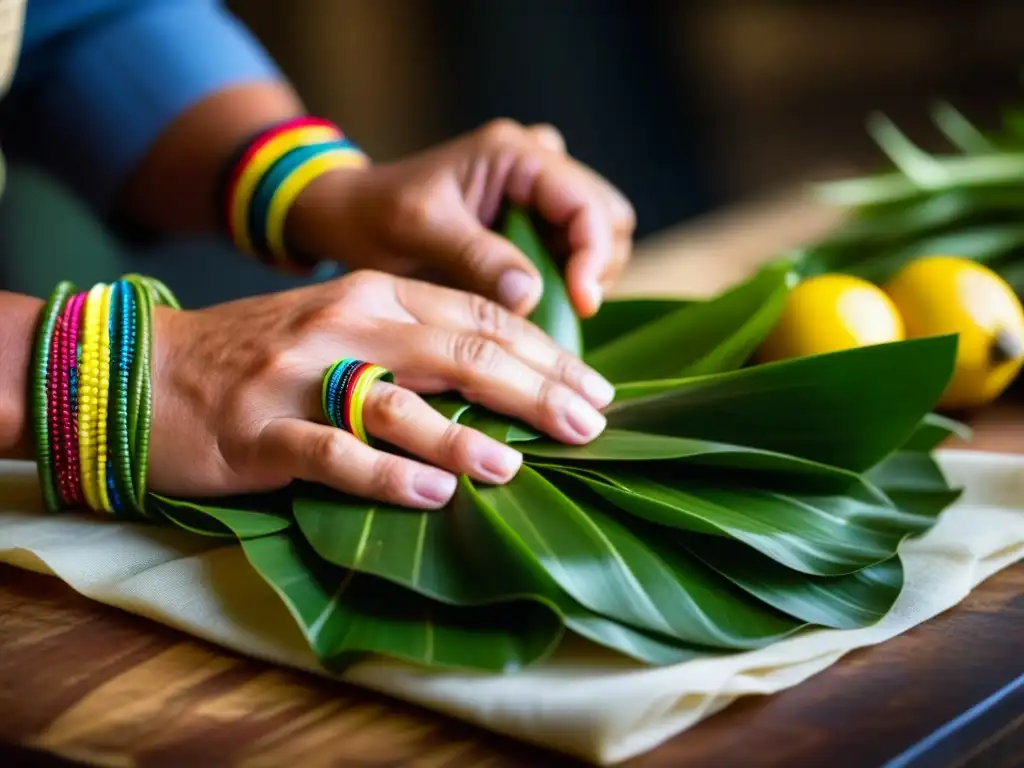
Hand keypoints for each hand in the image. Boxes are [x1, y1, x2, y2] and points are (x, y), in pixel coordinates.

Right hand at [148, 270, 613, 506]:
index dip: (545, 352)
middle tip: (588, 427)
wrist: (145, 370)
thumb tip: (507, 379)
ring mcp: (300, 379)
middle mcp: (344, 325)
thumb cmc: (260, 355)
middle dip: (534, 390)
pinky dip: (388, 477)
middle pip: (459, 351)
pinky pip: (333, 455)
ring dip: (464, 438)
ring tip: (516, 466)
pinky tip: (434, 498)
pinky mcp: (260, 433)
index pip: (479, 315)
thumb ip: (414, 338)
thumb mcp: (342, 323)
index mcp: (372, 293)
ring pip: (399, 402)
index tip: (594, 390)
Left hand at [289, 119, 635, 318]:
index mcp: (514, 153)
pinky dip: (566, 283)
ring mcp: (538, 194)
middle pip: (607, 218)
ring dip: (583, 278)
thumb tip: (533, 296)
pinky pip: (572, 254)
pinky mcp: (531, 223)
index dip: (594, 257)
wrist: (350, 217)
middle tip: (566, 309)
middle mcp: (537, 164)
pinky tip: (535, 305)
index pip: (587, 204)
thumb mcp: (421, 231)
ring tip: (544, 310)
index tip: (581, 304)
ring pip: (598, 237)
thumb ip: (477, 257)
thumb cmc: (374, 215)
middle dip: (596, 266)